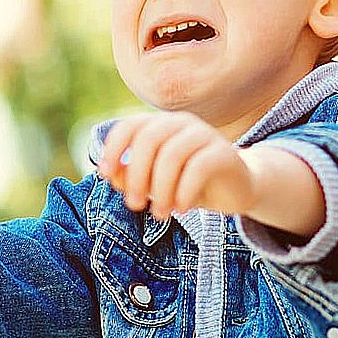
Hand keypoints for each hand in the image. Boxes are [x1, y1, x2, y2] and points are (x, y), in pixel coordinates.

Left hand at [98, 112, 256, 219]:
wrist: (234, 190)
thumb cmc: (187, 185)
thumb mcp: (155, 184)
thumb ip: (130, 177)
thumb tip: (111, 174)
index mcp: (161, 125)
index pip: (130, 125)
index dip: (113, 147)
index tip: (103, 173)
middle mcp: (181, 123)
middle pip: (149, 139)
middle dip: (137, 175)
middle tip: (135, 205)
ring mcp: (205, 134)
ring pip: (173, 155)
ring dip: (161, 189)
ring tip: (160, 214)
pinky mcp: (224, 153)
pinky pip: (198, 168)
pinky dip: (184, 191)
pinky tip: (181, 209)